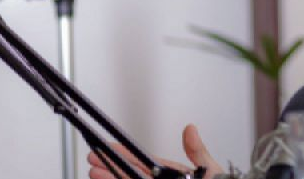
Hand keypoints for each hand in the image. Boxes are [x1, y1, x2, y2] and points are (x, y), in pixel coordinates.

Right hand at [88, 124, 224, 178]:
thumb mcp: (211, 170)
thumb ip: (198, 152)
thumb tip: (190, 128)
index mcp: (173, 174)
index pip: (144, 163)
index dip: (125, 156)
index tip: (110, 149)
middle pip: (131, 175)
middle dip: (111, 168)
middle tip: (93, 161)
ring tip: (94, 173)